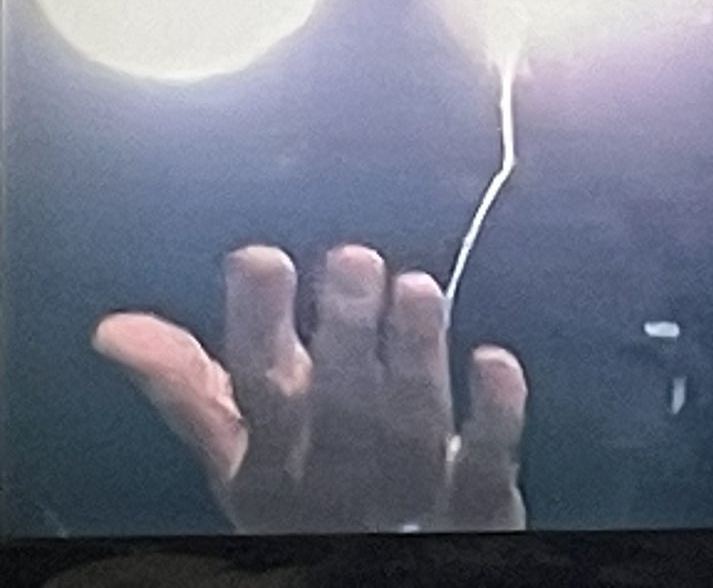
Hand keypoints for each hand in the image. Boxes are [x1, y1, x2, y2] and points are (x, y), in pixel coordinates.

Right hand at [93, 243, 526, 532]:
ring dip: (414, 356)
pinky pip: (489, 462)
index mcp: (270, 467)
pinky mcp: (479, 505)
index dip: (256, 327)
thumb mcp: (244, 457)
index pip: (257, 393)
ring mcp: (409, 497)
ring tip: (417, 286)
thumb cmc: (309, 500)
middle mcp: (334, 484)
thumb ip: (191, 390)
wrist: (386, 572)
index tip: (258, 257)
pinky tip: (494, 360)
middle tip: (353, 259)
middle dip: (345, 335)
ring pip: (412, 428)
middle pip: (340, 409)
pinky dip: (494, 414)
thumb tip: (116, 328)